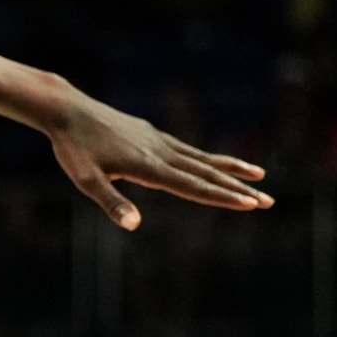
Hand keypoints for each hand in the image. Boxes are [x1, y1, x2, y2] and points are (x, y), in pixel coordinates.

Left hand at [42, 89, 269, 231]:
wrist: (68, 111)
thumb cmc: (74, 149)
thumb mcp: (86, 181)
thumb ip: (111, 203)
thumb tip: (134, 225)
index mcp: (149, 167)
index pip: (194, 186)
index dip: (223, 197)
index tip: (250, 205)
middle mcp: (161, 152)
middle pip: (207, 174)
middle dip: (239, 189)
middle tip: (269, 201)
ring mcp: (158, 141)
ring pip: (202, 158)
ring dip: (231, 169)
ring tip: (259, 175)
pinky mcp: (150, 134)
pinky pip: (186, 149)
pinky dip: (206, 157)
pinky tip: (212, 162)